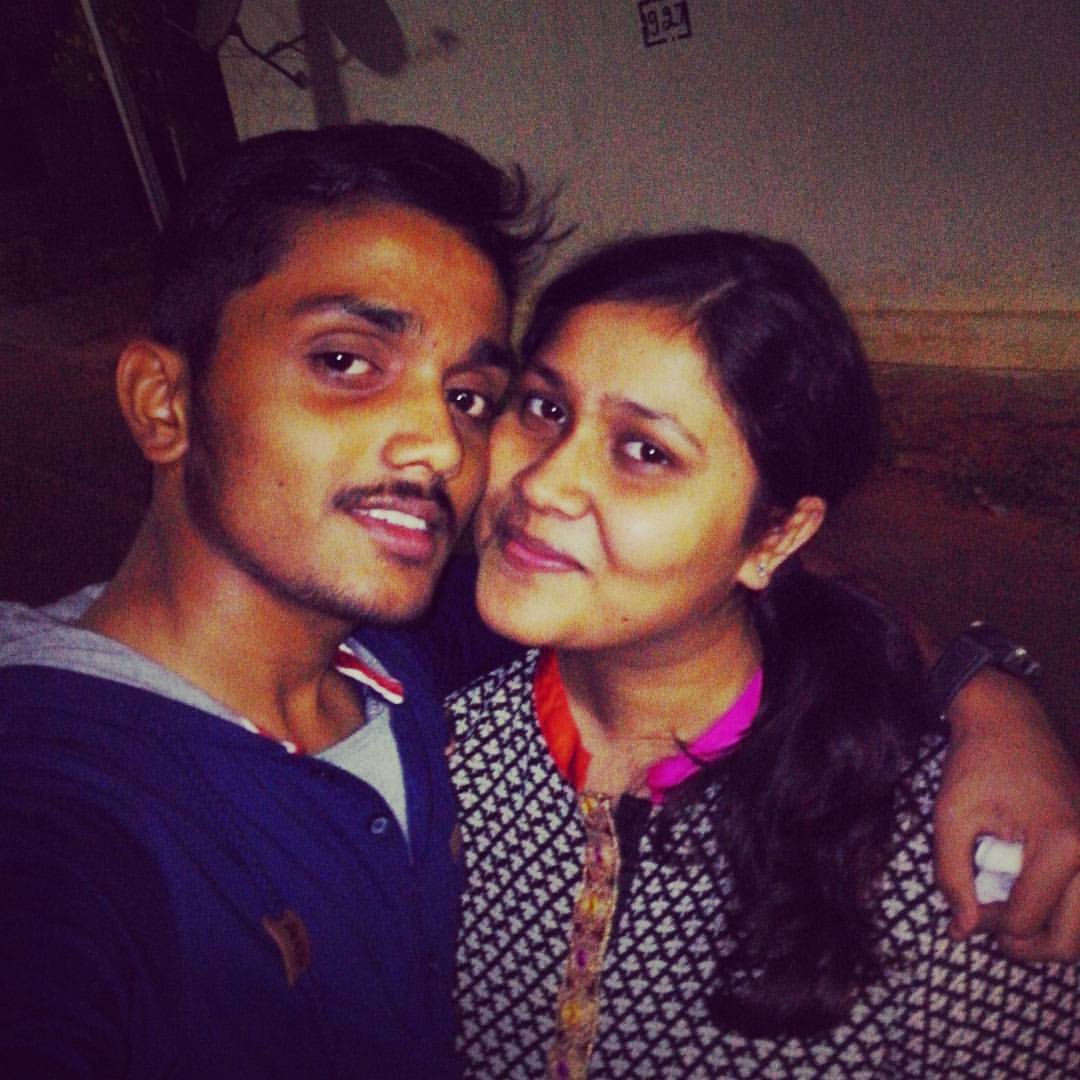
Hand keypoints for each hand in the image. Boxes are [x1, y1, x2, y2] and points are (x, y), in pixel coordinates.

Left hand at [935, 668, 1079, 960]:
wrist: (1008, 718)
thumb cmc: (976, 762)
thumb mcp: (950, 816)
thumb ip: (952, 876)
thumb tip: (961, 932)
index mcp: (1062, 843)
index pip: (1027, 918)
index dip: (988, 925)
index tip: (963, 913)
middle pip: (1071, 937)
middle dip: (1027, 946)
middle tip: (991, 934)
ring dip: (1050, 935)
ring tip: (1012, 923)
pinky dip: (1064, 912)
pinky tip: (1033, 903)